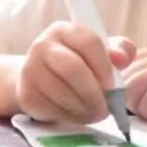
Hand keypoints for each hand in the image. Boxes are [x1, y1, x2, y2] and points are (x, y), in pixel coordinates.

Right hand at [16, 22, 135, 123]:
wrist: (47, 77)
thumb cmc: (84, 61)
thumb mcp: (105, 51)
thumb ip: (120, 51)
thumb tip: (120, 58)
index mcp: (65, 30)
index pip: (88, 42)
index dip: (104, 66)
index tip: (113, 84)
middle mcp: (42, 46)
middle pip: (72, 69)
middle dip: (94, 92)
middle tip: (107, 107)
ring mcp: (30, 70)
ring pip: (61, 92)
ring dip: (84, 107)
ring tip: (97, 112)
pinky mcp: (26, 94)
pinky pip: (51, 109)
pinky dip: (71, 116)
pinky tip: (81, 114)